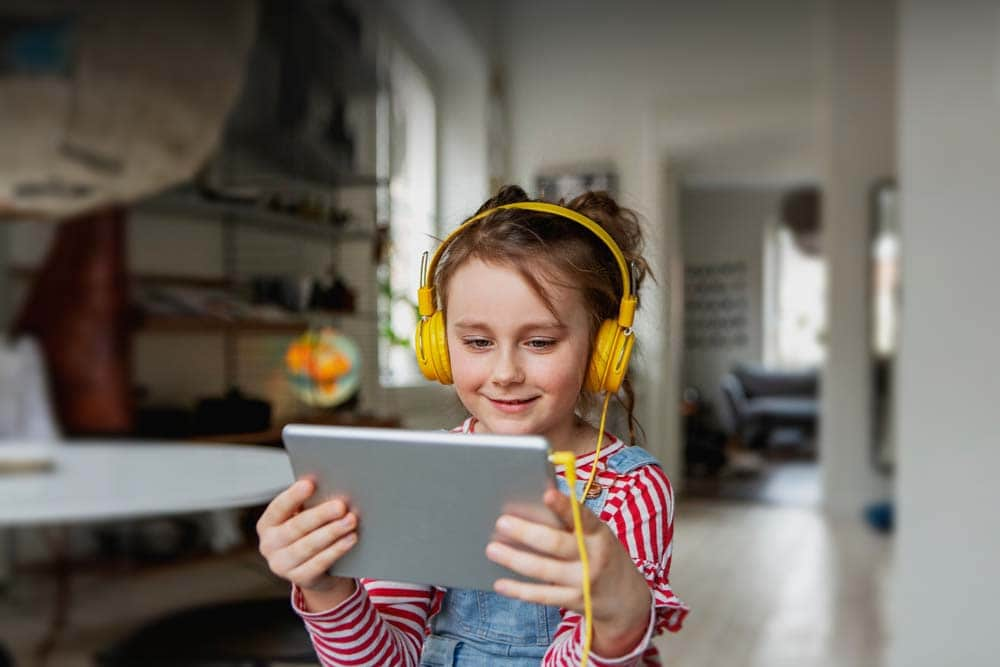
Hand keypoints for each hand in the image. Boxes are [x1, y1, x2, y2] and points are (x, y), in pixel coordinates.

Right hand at [256, 478, 358, 605]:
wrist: (315, 568)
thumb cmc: (310, 532)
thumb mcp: (304, 517)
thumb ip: (310, 504)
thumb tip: (331, 488)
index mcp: (268, 524)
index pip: (278, 508)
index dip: (293, 496)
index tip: (310, 484)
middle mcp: (269, 545)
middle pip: (296, 527)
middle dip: (320, 515)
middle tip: (341, 505)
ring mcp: (282, 565)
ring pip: (308, 546)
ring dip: (332, 532)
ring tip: (350, 520)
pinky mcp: (299, 579)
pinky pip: (319, 563)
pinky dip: (337, 550)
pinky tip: (351, 538)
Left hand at [485, 488, 650, 655]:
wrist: (626, 597)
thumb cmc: (602, 554)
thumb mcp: (596, 535)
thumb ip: (572, 522)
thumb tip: (537, 500)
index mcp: (599, 533)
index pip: (582, 517)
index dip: (565, 506)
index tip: (547, 494)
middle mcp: (594, 557)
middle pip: (556, 544)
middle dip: (526, 532)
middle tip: (501, 522)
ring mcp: (584, 582)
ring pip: (544, 570)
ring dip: (515, 559)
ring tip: (492, 549)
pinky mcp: (575, 601)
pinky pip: (542, 596)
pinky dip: (519, 590)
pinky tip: (500, 583)